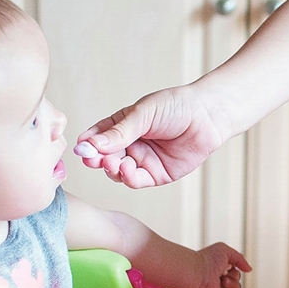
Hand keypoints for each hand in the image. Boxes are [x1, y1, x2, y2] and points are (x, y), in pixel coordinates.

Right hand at [74, 85, 228, 187]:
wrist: (208, 116)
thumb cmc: (176, 106)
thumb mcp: (143, 115)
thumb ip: (119, 132)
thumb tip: (91, 144)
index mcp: (122, 126)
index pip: (97, 137)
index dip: (88, 144)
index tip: (81, 148)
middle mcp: (129, 145)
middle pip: (104, 157)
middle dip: (96, 159)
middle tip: (92, 160)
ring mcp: (142, 161)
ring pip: (117, 171)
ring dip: (111, 169)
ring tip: (112, 163)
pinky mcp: (156, 175)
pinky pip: (136, 181)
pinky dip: (128, 178)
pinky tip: (127, 169)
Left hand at [195, 242, 250, 287]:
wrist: (198, 271)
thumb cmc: (208, 259)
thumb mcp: (226, 251)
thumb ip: (240, 258)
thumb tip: (249, 270)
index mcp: (219, 269)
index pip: (235, 271)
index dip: (234, 267)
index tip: (226, 264)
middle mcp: (219, 280)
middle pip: (237, 280)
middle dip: (234, 276)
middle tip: (222, 272)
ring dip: (233, 285)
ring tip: (222, 280)